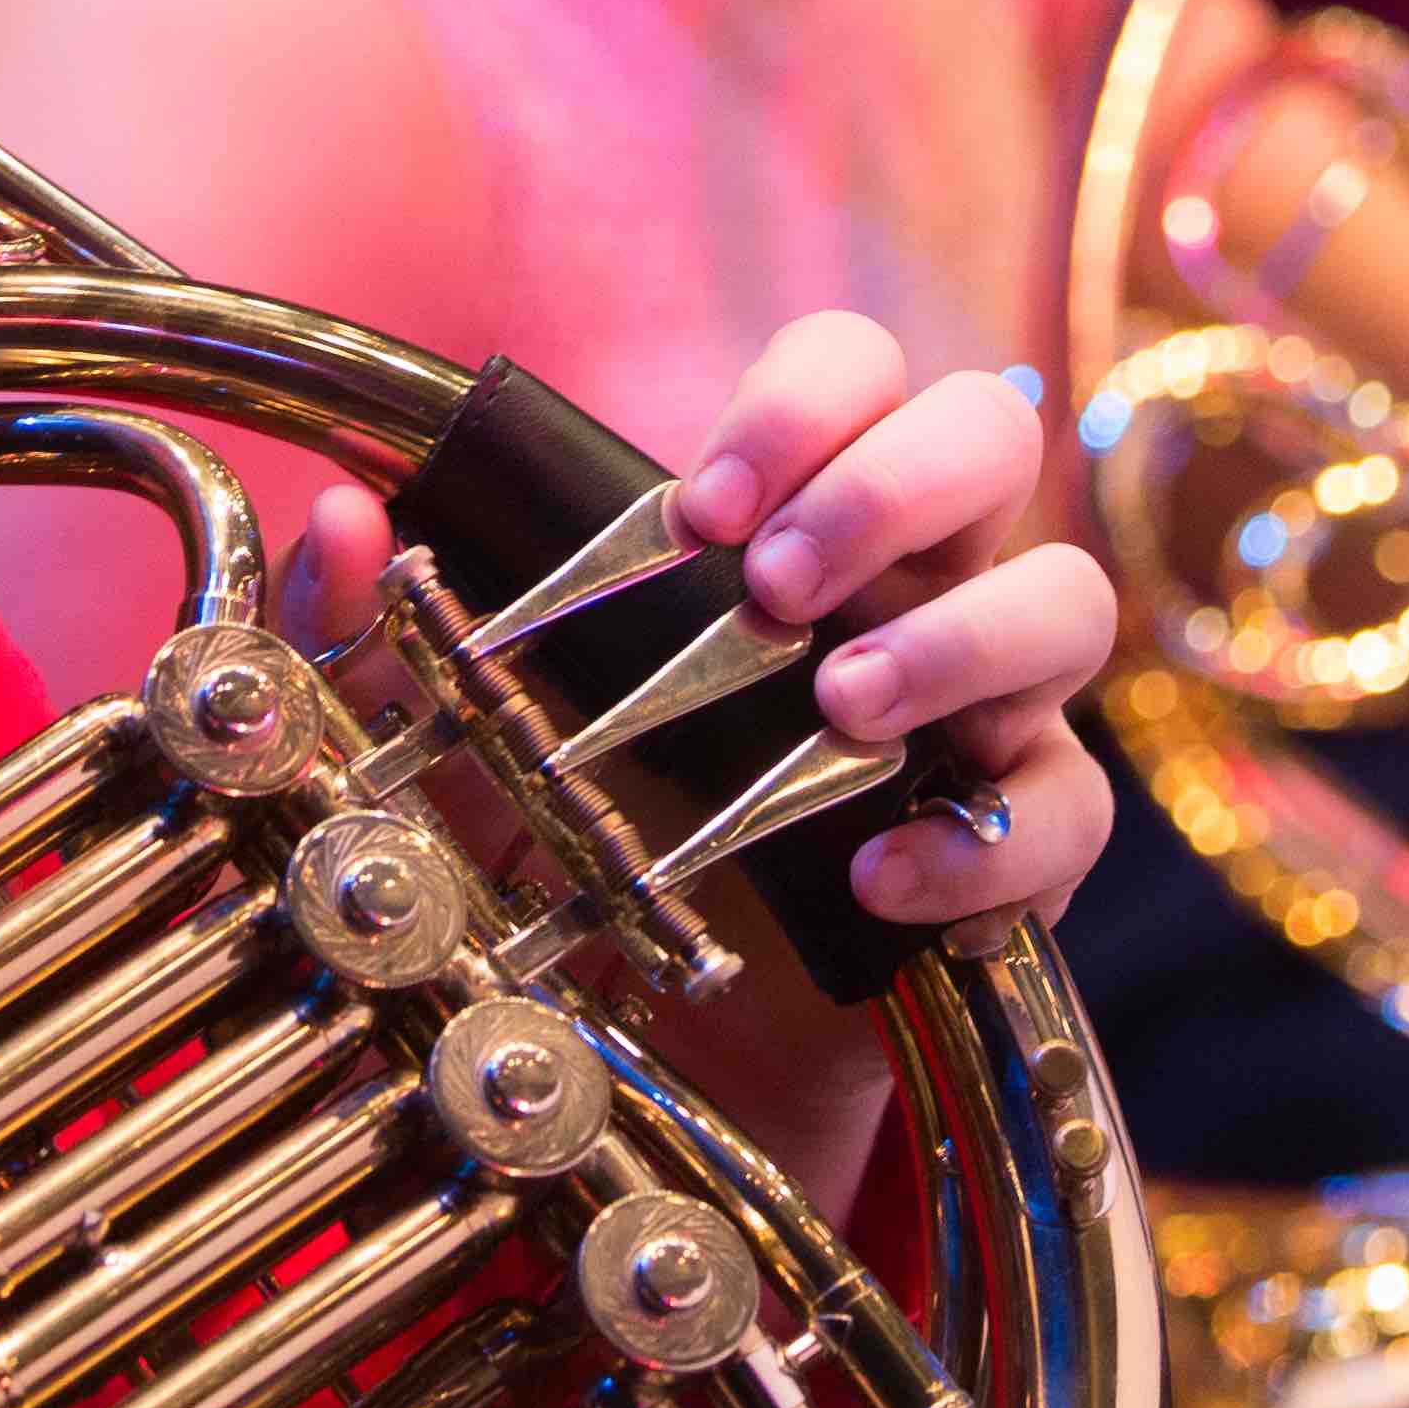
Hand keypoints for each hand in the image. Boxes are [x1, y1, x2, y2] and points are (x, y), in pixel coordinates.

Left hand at [280, 310, 1117, 945]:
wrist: (651, 1040)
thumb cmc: (574, 839)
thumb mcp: (454, 742)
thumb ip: (384, 639)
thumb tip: (340, 524)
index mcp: (795, 515)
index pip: (859, 367)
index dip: (805, 401)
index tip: (708, 507)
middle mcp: (907, 582)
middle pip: (991, 433)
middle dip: (896, 485)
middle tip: (781, 587)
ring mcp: (978, 709)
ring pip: (1068, 604)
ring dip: (960, 636)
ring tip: (842, 702)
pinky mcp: (1013, 850)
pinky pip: (1069, 816)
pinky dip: (984, 841)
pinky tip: (878, 874)